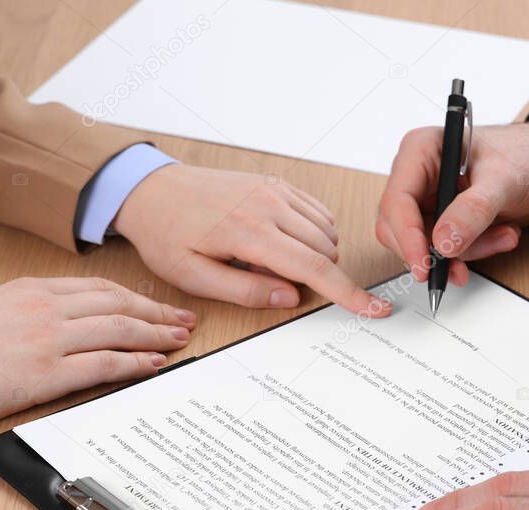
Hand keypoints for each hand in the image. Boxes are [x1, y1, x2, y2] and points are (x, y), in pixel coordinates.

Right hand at [0, 277, 195, 428]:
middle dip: (157, 312)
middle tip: (185, 320)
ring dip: (155, 335)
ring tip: (179, 340)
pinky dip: (134, 363)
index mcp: (32, 289)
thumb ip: (33, 310)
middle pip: (118, 304)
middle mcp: (45, 307)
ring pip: (118, 329)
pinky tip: (153, 365)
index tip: (158, 306)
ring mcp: (47, 339)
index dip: (137, 297)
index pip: (100, 288)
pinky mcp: (45, 373)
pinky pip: (104, 364)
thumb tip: (70, 322)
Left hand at [115, 165, 390, 317]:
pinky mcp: (276, 182)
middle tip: (272, 280)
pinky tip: (282, 240)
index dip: (349, 293)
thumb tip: (290, 299)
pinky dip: (313, 232)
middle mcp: (269, 206)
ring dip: (315, 254)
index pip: (314, 268)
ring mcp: (275, 190)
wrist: (152, 190)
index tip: (376, 308)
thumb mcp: (194, 277)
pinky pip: (317, 212)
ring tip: (270, 259)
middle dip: (316, 275)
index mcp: (249, 233)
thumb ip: (245, 291)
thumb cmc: (168, 235)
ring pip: (327, 231)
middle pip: (326, 250)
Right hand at [376, 123, 528, 283]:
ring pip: (424, 245)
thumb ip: (475, 209)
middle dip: (434, 251)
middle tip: (459, 268)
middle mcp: (417, 175)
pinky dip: (472, 252)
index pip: (397, 200)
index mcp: (421, 150)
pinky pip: (444, 250)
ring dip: (464, 252)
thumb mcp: (505, 179)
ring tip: (502, 236)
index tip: (425, 264)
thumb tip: (444, 241)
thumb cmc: (526, 154)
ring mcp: (428, 199)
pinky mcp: (441, 220)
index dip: (407, 237)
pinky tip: (500, 237)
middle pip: (400, 228)